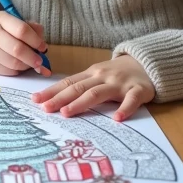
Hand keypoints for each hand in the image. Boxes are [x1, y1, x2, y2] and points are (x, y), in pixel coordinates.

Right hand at [0, 13, 50, 76]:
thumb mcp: (12, 22)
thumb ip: (31, 30)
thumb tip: (44, 48)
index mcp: (0, 18)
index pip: (22, 30)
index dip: (36, 41)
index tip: (43, 47)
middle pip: (17, 49)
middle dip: (33, 58)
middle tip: (40, 62)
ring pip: (13, 63)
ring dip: (26, 66)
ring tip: (29, 64)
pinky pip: (6, 71)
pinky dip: (16, 71)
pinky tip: (17, 67)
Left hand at [32, 55, 154, 121]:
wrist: (148, 63)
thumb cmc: (118, 74)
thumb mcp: (98, 75)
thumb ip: (82, 85)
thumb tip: (56, 98)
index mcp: (90, 74)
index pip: (68, 83)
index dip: (51, 91)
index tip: (35, 100)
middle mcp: (102, 77)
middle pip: (78, 88)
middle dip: (60, 98)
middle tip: (45, 108)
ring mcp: (120, 83)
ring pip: (98, 93)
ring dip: (81, 103)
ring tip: (67, 112)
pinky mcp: (138, 90)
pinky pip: (131, 100)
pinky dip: (124, 109)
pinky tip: (117, 119)